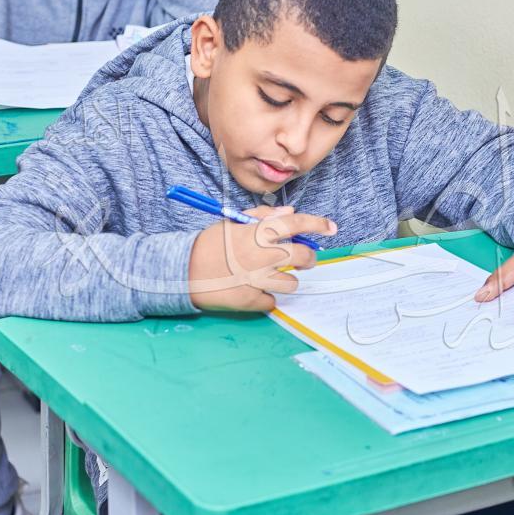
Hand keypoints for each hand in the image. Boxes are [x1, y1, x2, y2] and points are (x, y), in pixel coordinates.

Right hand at [189, 206, 336, 311]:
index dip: (317, 224)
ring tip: (272, 276)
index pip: (295, 224)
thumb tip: (290, 213)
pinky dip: (266, 296)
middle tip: (305, 258)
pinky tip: (253, 290)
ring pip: (292, 283)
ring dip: (287, 279)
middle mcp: (261, 256)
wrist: (182, 271)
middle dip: (309, 257)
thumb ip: (262, 216)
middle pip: (303, 256)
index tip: (331, 227)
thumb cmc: (208, 244)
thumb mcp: (232, 223)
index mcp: (256, 233)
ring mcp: (258, 280)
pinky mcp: (251, 301)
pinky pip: (272, 301)